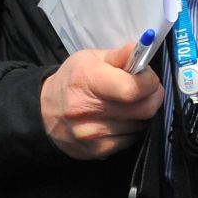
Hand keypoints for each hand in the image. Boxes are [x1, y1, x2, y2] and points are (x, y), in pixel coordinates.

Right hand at [40, 41, 164, 159]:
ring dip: (141, 113)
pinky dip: (132, 128)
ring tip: (127, 104)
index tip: (147, 77)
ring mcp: (92, 133)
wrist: (44, 113)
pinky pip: (132, 139)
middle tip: (146, 90)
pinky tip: (120, 119)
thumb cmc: (72, 80)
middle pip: (144, 108)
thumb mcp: (90, 59)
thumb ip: (119, 55)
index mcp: (87, 80)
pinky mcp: (97, 150)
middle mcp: (87, 109)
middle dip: (152, 97)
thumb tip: (142, 47)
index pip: (133, 89)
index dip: (149, 82)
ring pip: (141, 124)